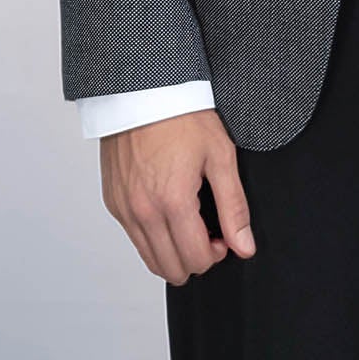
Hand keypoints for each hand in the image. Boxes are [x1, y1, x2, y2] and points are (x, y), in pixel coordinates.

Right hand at [99, 108, 256, 284]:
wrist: (143, 90)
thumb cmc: (182, 116)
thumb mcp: (220, 155)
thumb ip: (233, 207)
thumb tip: (245, 246)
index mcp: (172, 202)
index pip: (196, 260)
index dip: (217, 253)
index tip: (223, 234)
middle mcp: (142, 212)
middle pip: (171, 269)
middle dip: (195, 257)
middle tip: (208, 230)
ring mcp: (124, 209)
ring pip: (149, 259)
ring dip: (173, 251)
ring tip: (188, 221)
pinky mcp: (113, 202)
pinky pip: (133, 237)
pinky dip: (152, 236)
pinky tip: (167, 209)